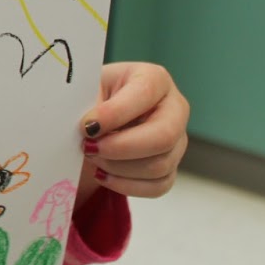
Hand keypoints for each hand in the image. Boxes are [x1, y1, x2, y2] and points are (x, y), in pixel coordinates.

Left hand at [79, 61, 188, 199]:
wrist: (94, 120)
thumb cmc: (92, 98)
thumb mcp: (87, 90)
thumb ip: (89, 103)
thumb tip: (88, 127)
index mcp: (154, 79)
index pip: (144, 93)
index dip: (115, 113)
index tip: (86, 127)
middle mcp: (174, 108)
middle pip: (163, 136)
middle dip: (120, 147)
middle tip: (88, 147)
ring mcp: (177, 140)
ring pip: (159, 165)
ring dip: (118, 167)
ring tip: (91, 156)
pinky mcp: (171, 167)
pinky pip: (158, 186)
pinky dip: (125, 185)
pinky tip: (101, 174)